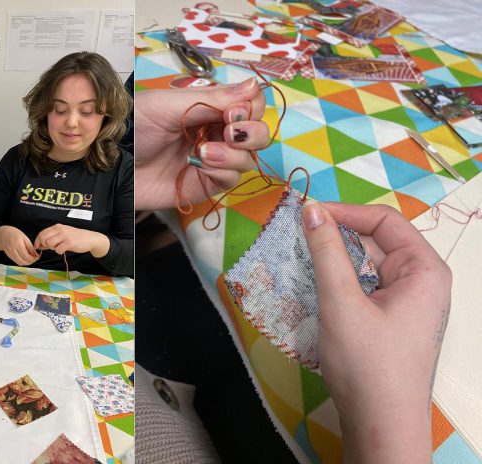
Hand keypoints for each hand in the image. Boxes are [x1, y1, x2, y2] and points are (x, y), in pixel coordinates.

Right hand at [0, 226, 38, 265]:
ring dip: (26, 263)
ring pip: (19, 263)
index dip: (32, 258)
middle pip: (22, 261)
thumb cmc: (15, 234)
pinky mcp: (9, 256)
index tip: (37, 257)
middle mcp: (13, 250)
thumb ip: (30, 247)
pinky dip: (22, 262)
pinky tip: (26, 258)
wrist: (3, 234)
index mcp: (17, 244)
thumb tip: (36, 254)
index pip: (25, 255)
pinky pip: (16, 262)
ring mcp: (10, 254)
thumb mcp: (25, 238)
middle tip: (35, 258)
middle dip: (30, 262)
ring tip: (31, 259)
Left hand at [34, 224, 108, 257]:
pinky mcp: (69, 243)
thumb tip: (40, 245)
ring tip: (60, 247)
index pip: (42, 233)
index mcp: (57, 226)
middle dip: (45, 245)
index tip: (37, 247)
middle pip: (44, 238)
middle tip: (51, 247)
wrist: (90, 239)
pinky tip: (65, 249)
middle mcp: (60, 229)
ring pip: (50, 244)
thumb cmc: (76, 237)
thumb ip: (52, 238)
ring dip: (53, 248)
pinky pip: (58, 250)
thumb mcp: (63, 234)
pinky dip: (59, 251)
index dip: (37, 241)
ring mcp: (65, 236)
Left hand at [135, 78, 268, 210]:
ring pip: (248, 158)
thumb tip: (253, 85)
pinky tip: (200, 165)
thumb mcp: (171, 105)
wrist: (114, 161)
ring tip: (204, 152)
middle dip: (251, 132)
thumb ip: (213, 98)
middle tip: (229, 132)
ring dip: (232, 154)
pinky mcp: (205, 184)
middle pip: (258, 132)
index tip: (232, 112)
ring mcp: (213, 160)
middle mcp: (216, 132)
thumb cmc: (136, 127)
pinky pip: (231, 179)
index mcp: (211, 108)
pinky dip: (221, 170)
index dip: (250, 108)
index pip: (250, 104)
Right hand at [302, 202, 450, 462]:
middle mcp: (422, 281)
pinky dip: (340, 281)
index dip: (344, 212)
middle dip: (338, 235)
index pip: (384, 221)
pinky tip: (315, 285)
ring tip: (301, 257)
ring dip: (335, 259)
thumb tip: (312, 210)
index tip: (306, 214)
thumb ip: (327, 252)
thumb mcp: (342, 302)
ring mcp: (408, 302)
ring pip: (368, 264)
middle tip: (299, 234)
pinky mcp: (392, 319)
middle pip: (377, 241)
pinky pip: (366, 286)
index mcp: (424, 270)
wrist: (380, 424)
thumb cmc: (367, 363)